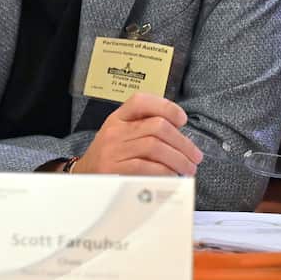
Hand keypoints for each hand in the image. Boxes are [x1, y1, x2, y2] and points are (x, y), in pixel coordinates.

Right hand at [76, 93, 203, 176]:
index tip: (182, 120)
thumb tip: (181, 137)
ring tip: (188, 168)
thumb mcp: (122, 136)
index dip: (166, 107)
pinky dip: (166, 172)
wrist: (85, 178)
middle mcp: (115, 130)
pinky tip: (172, 176)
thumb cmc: (111, 157)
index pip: (141, 101)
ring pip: (156, 146)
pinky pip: (148, 167)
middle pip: (157, 126)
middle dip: (183, 142)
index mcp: (118, 118)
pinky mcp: (114, 168)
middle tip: (195, 156)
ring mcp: (113, 149)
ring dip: (179, 159)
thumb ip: (145, 130)